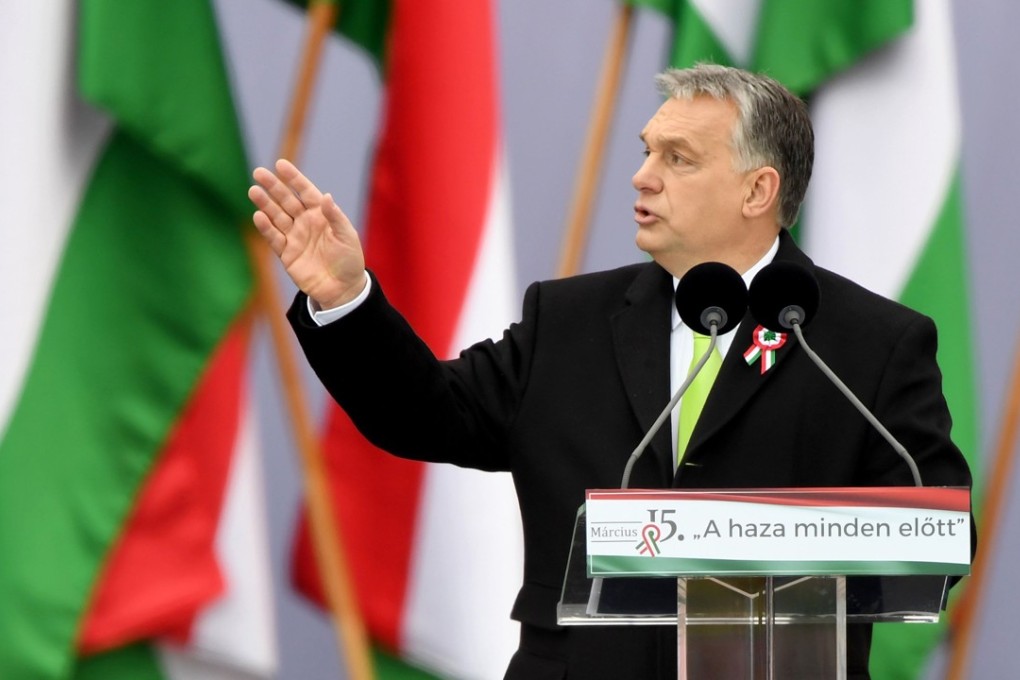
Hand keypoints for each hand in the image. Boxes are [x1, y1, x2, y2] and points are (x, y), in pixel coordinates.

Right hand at [248, 159, 366, 308]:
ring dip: (265, 204)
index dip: (293, 179)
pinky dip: (266, 227)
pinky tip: (258, 216)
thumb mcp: (347, 237)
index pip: (305, 192)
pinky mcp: (286, 253)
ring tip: (253, 191)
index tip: (280, 165)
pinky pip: (274, 238)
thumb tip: (326, 196)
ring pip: (276, 216)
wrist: (343, 290)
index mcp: (321, 214)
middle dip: (273, 187)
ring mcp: (294, 237)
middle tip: (258, 173)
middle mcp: (305, 222)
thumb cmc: (349, 260)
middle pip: (286, 201)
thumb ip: (335, 217)